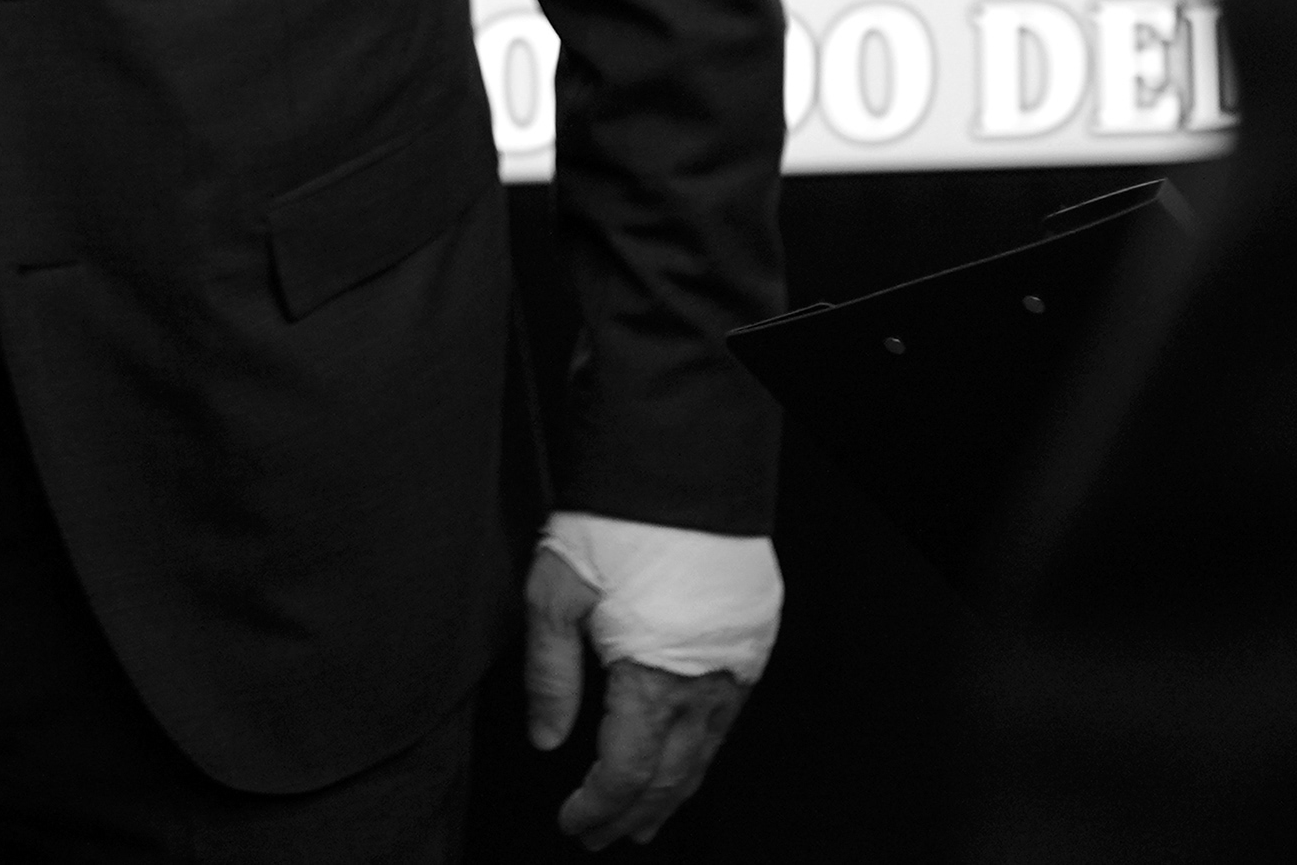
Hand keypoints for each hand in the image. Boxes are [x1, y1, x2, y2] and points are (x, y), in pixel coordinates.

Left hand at [524, 540, 753, 847]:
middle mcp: (702, 685)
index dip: (597, 807)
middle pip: (670, 777)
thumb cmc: (616, 524)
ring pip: (705, 754)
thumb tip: (546, 738)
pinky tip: (684, 756)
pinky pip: (726, 719)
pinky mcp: (750, 643)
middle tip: (604, 836)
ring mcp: (734, 666)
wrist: (683, 469)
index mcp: (652, 680)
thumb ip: (550, 676)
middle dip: (634, 814)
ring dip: (672, 793)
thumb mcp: (557, 595)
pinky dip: (700, 752)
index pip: (625, 773)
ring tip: (645, 818)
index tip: (572, 823)